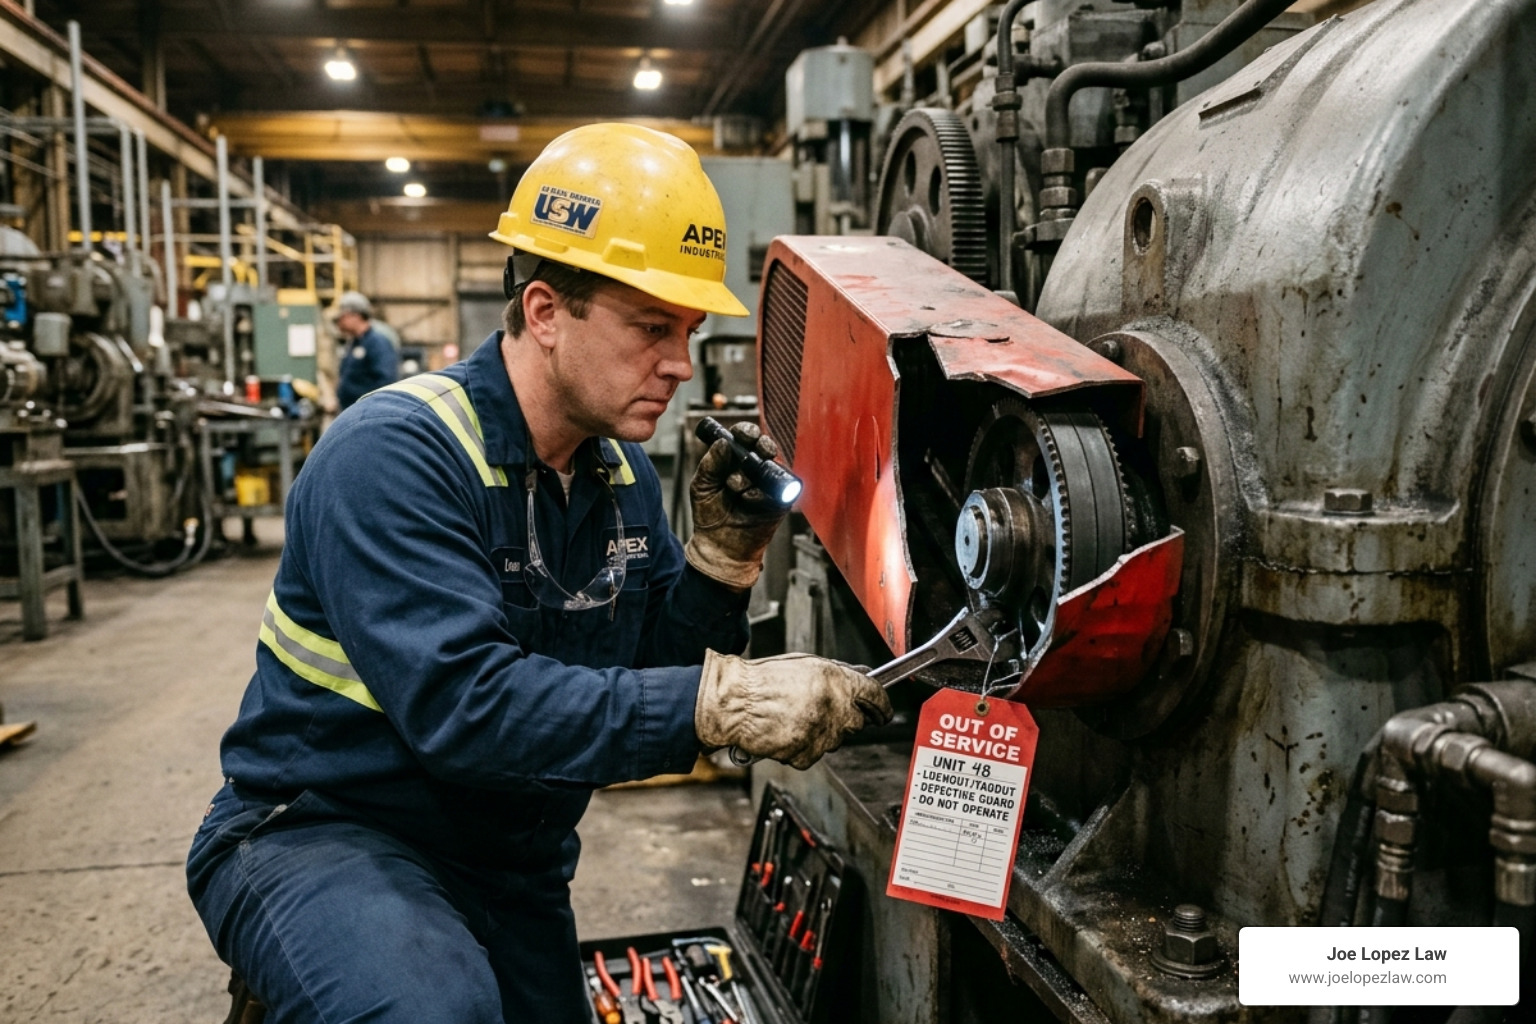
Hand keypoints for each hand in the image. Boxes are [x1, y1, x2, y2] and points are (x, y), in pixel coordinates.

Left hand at [684, 422, 788, 588]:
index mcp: (736, 460)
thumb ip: (711, 463)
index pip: (746, 437)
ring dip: (752, 473)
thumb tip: (724, 442)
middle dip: (760, 444)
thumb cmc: (710, 514)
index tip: (741, 435)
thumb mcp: (702, 484)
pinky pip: (776, 489)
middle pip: (765, 445)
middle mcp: (755, 469)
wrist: (719, 546)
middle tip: (753, 449)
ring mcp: (769, 485)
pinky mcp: (780, 502)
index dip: (746, 432)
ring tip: (734, 488)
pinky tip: (746, 500)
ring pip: (770, 466)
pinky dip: (758, 493)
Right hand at [695, 651, 894, 769]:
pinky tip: (787, 732)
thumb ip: (838, 672)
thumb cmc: (762, 681)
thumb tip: (862, 675)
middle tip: (821, 711)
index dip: (882, 705)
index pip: (875, 696)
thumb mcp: (805, 665)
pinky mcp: (806, 754)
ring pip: (835, 739)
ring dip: (823, 732)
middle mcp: (833, 707)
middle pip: (857, 721)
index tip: (883, 712)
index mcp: (835, 681)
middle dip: (845, 718)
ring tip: (795, 717)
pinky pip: (814, 754)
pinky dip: (804, 747)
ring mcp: (821, 733)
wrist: (733, 703)